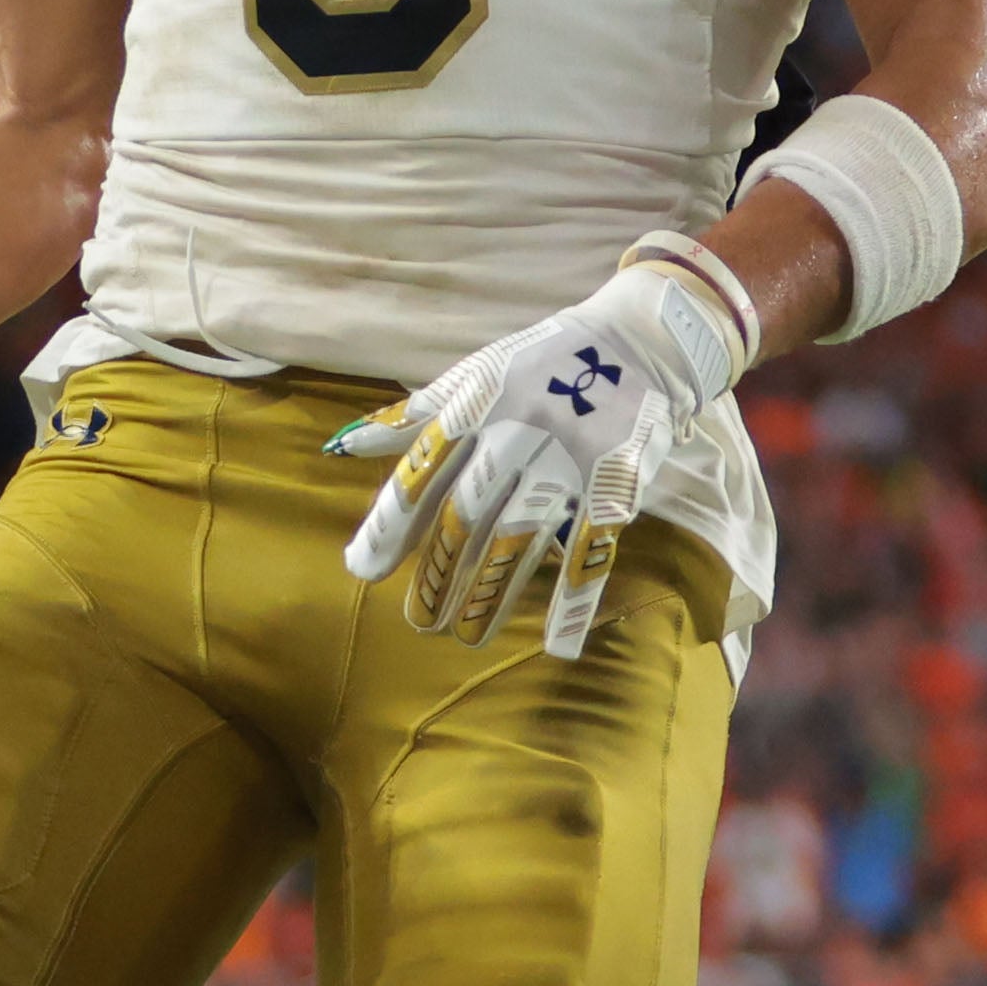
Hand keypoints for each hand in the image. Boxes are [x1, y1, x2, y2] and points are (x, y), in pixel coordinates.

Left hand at [325, 239, 754, 657]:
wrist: (642, 339)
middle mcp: (517, 432)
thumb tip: (344, 446)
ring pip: (519, 539)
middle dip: (439, 573)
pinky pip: (591, 549)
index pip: (421, 473)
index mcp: (477, 404)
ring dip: (490, 594)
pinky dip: (575, 599)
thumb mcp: (475, 374)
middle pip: (466, 516)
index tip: (363, 570)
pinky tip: (558, 645)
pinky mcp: (616, 483)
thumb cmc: (545, 361)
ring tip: (465, 637)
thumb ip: (413, 416)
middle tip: (419, 621)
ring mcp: (568, 460)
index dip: (390, 525)